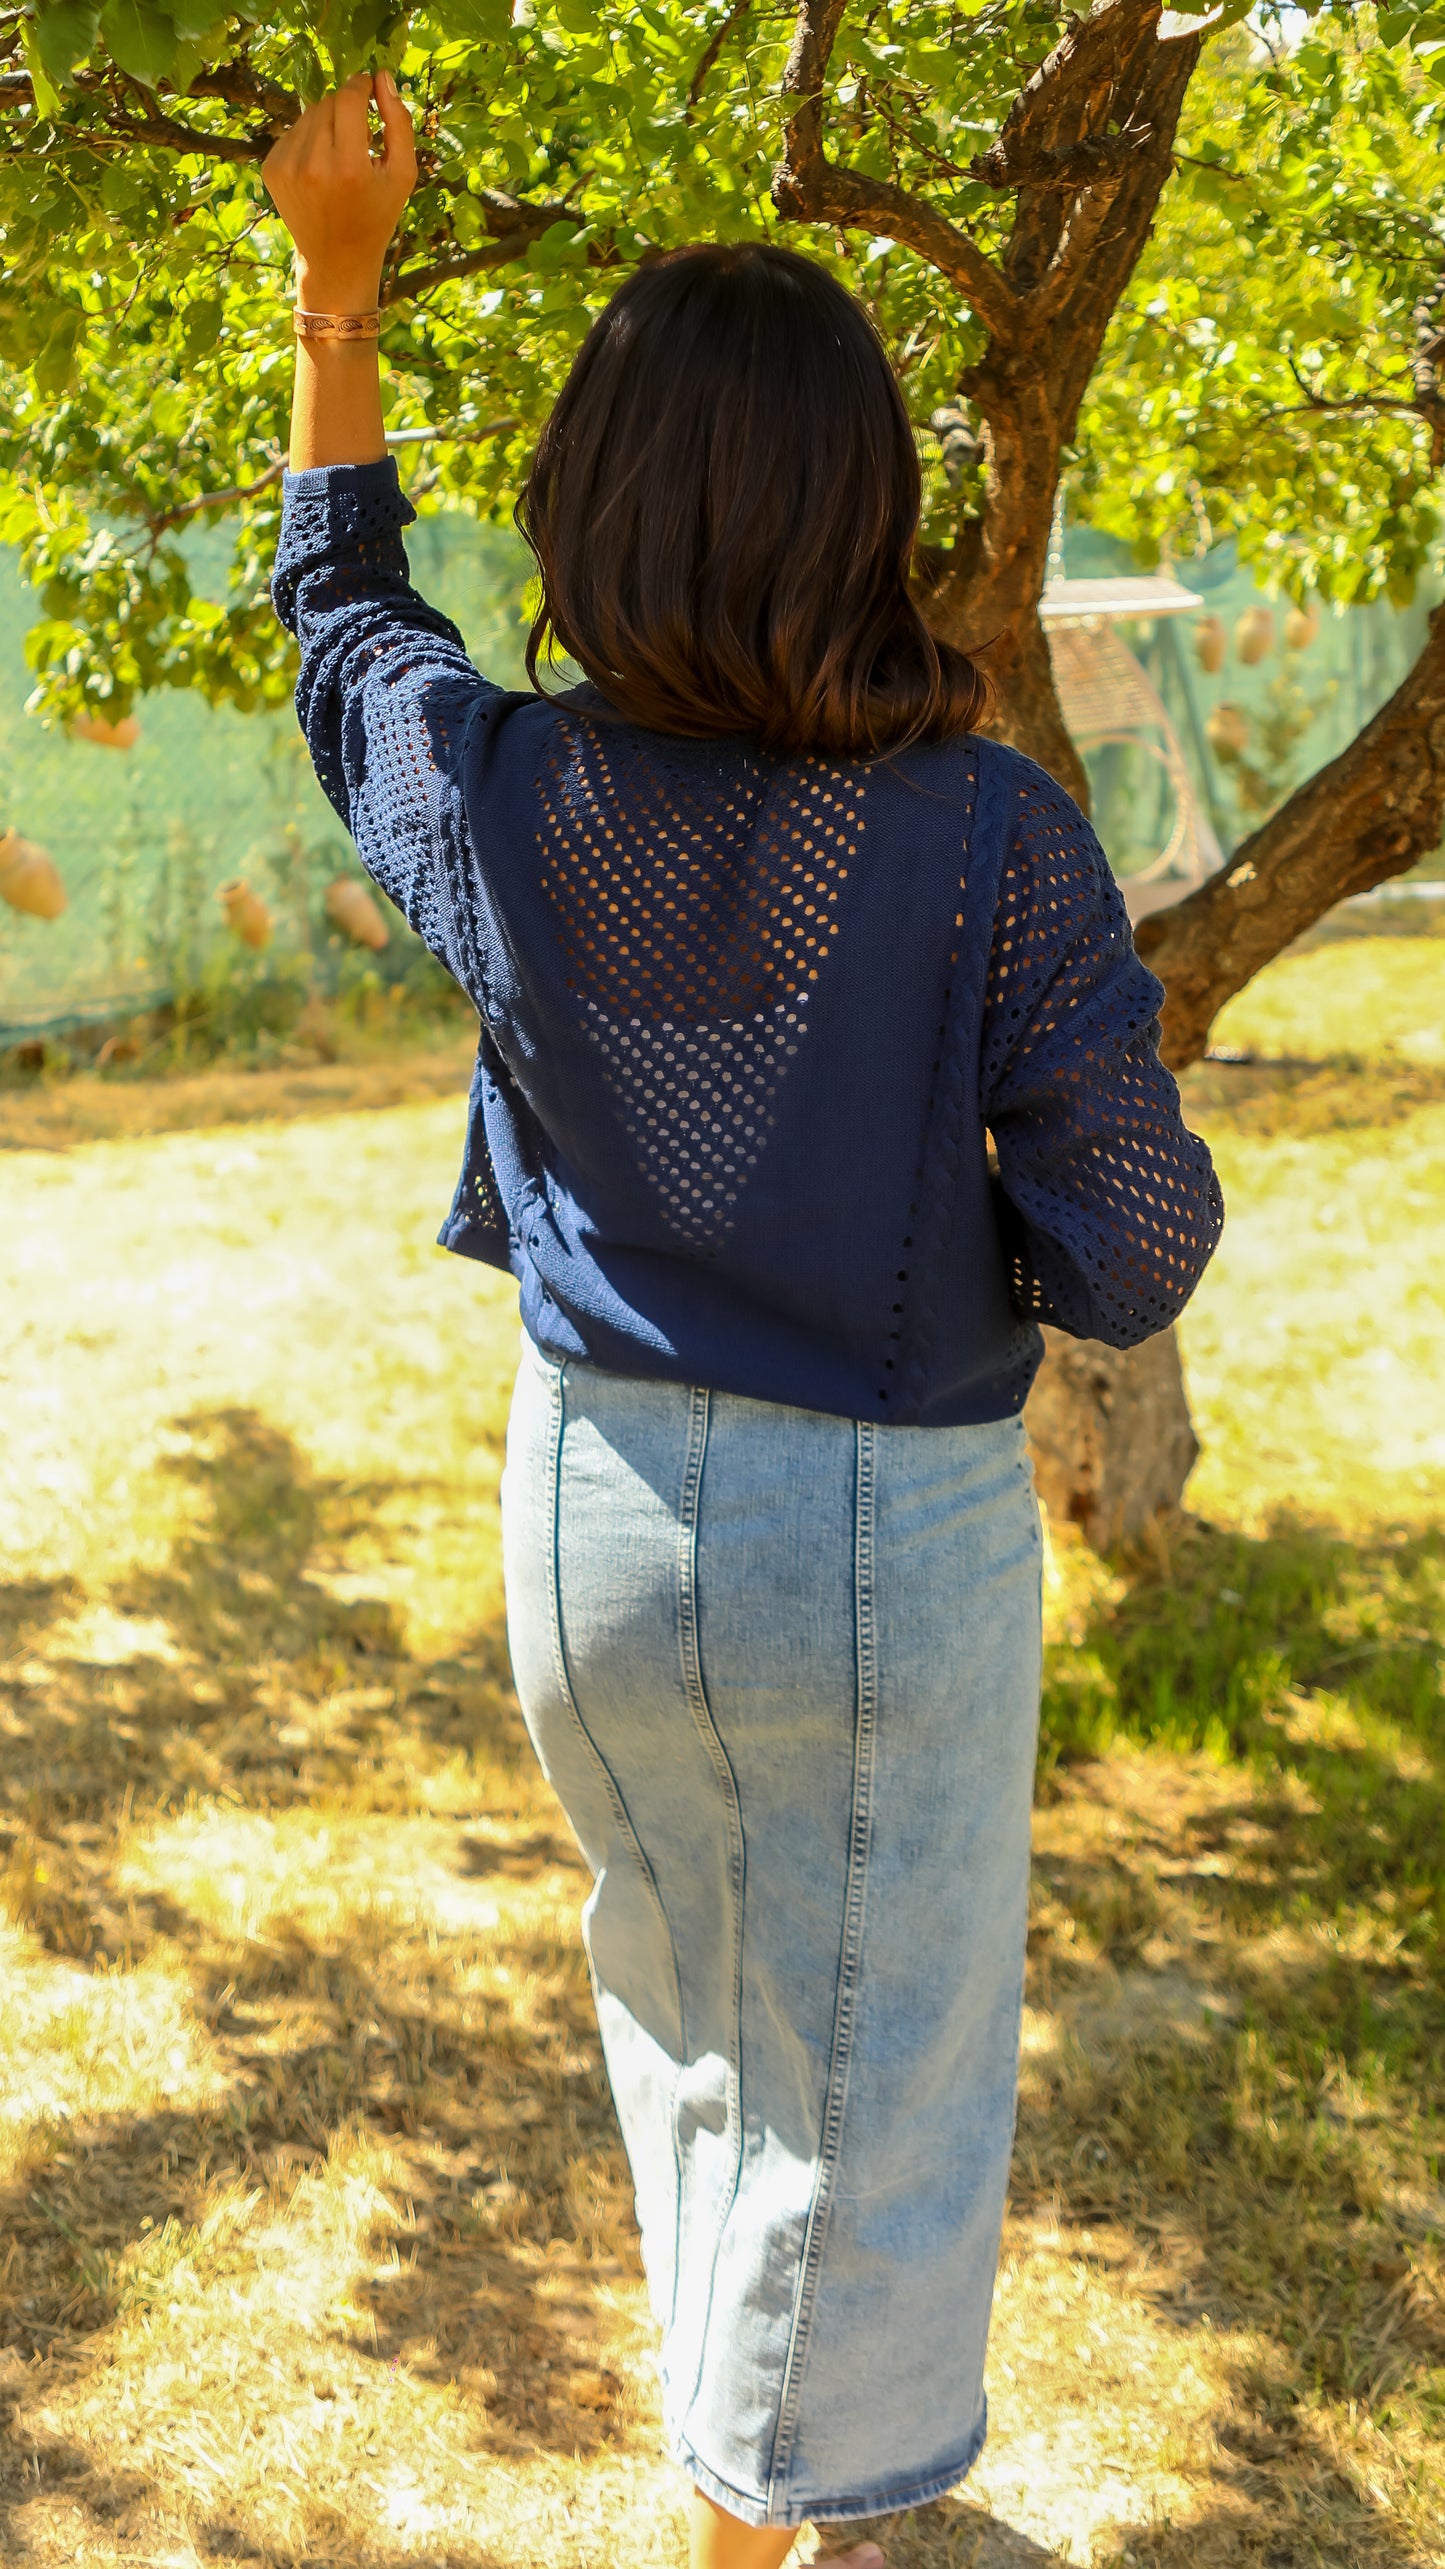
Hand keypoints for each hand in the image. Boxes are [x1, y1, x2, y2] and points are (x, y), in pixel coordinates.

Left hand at [263, 71, 416, 313]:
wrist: (335, 260)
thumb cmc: (376, 216)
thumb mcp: (402, 175)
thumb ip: (399, 124)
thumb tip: (382, 77)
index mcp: (349, 168)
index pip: (348, 98)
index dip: (361, 85)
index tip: (369, 87)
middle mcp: (313, 165)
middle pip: (329, 103)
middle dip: (346, 110)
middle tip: (358, 137)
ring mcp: (287, 167)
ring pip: (309, 114)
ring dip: (327, 124)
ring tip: (339, 156)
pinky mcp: (271, 169)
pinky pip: (293, 132)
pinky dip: (309, 140)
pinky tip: (320, 168)